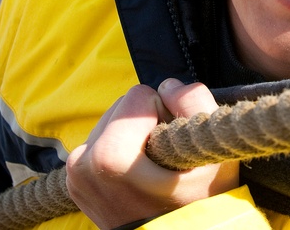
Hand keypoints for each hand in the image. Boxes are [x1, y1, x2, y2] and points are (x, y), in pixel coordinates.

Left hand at [66, 80, 239, 228]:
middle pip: (120, 106)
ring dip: (133, 135)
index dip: (165, 112)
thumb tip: (168, 85)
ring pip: (110, 122)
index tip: (174, 145)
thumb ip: (196, 103)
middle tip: (166, 158)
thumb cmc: (200, 204)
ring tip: (153, 169)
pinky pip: (101, 142)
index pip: (138, 95)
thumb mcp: (215, 154)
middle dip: (146, 122)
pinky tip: (138, 175)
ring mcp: (74, 175)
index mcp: (109, 156)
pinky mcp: (74, 181)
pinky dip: (120, 149)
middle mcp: (83, 164)